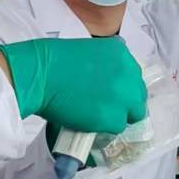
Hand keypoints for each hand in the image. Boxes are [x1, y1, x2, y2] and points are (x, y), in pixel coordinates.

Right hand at [0, 36, 145, 135]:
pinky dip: (105, 127)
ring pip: (132, 114)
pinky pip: (117, 127)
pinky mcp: (113, 116)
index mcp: (121, 53)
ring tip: (97, 116)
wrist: (40, 74)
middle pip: (138, 96)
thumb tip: (111, 82)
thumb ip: (107, 64)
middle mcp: (128, 73)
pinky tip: (90, 121)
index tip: (113, 94)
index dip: (124, 88)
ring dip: (116, 116)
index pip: (134, 76)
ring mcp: (123, 96)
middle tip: (106, 108)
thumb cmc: (54, 61)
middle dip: (125, 103)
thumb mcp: (90, 51)